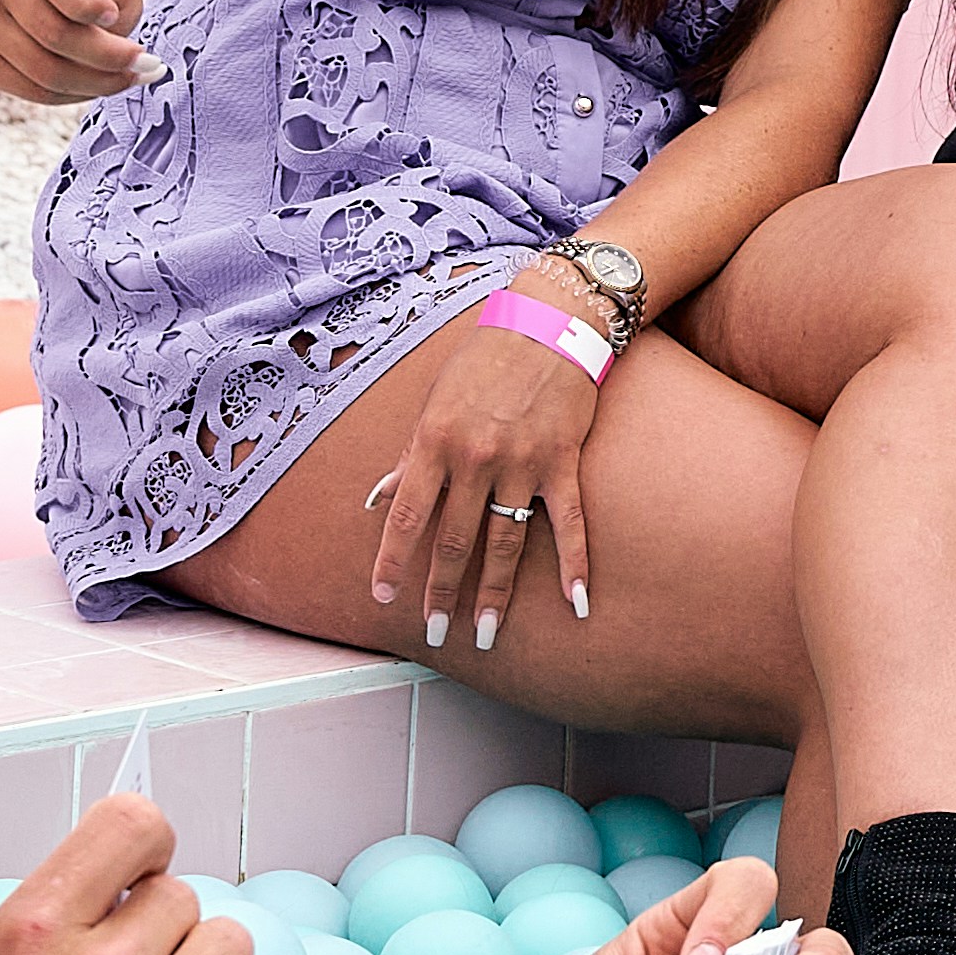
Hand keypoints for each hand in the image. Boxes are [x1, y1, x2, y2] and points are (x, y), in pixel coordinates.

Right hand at [0, 0, 143, 105]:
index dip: (85, 2)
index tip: (115, 16)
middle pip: (50, 32)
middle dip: (106, 57)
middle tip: (143, 64)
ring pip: (40, 70)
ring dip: (92, 83)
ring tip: (126, 77)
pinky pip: (25, 89)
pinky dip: (67, 95)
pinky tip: (93, 85)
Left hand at [359, 279, 611, 650]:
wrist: (549, 320)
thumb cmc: (484, 359)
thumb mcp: (434, 400)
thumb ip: (409, 455)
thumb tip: (378, 498)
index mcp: (434, 441)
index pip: (405, 516)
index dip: (393, 561)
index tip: (384, 598)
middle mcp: (474, 458)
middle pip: (455, 541)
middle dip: (442, 593)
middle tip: (436, 634)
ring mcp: (521, 463)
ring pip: (504, 542)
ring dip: (494, 593)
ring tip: (486, 633)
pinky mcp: (562, 462)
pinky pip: (570, 524)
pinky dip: (574, 565)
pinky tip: (577, 603)